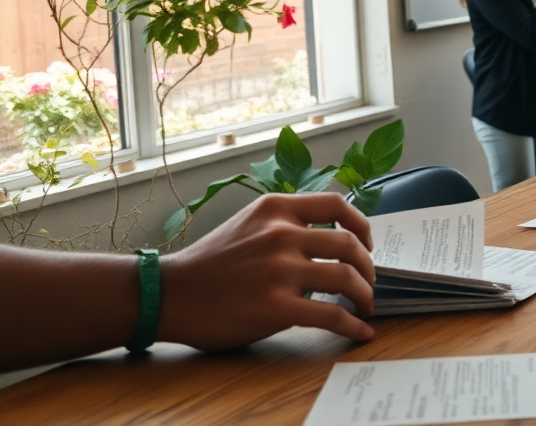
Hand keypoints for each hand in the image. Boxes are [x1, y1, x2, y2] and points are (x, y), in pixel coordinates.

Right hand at [158, 193, 376, 350]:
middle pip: (349, 244)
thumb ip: (286, 224)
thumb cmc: (209, 263)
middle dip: (367, 267)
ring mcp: (280, 271)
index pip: (337, 205)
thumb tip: (331, 237)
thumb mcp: (248, 224)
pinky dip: (353, 325)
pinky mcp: (277, 308)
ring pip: (346, 278)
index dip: (361, 225)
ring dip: (365, 295)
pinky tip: (360, 331)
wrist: (168, 294)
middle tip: (368, 282)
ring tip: (365, 306)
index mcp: (275, 209)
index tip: (366, 244)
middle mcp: (281, 234)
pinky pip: (332, 316)